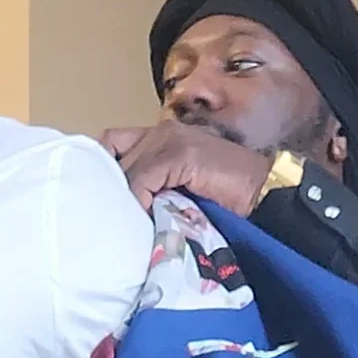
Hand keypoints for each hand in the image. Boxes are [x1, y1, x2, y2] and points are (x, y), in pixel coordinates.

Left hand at [99, 123, 274, 216]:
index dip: (101, 172)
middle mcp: (161, 131)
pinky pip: (140, 179)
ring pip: (123, 168)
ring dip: (118, 199)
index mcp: (161, 137)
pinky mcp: (179, 153)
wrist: (263, 196)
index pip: (111, 145)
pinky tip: (138, 223)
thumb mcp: (177, 194)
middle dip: (104, 187)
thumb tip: (116, 213)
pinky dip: (135, 202)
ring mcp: (170, 139)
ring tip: (116, 226)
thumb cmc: (224, 202)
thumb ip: (151, 191)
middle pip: (110, 154)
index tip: (94, 203)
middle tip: (99, 219)